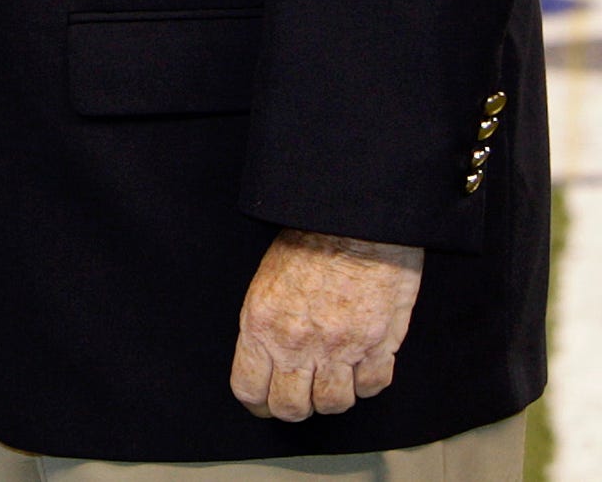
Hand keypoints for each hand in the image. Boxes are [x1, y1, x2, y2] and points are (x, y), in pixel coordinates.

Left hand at [230, 229, 422, 419]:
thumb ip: (267, 324)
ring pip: (333, 404)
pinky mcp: (378, 347)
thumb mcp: (266, 278)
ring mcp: (340, 348)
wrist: (353, 220)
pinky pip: (371, 388)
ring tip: (330, 376)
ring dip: (331, 396)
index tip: (263, 400)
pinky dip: (365, 383)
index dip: (256, 401)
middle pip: (292, 408)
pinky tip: (360, 364)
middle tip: (298, 395)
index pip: (249, 387)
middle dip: (293, 406)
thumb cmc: (308, 238)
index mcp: (262, 323)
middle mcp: (297, 342)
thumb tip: (268, 357)